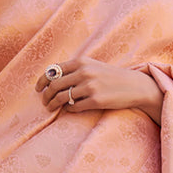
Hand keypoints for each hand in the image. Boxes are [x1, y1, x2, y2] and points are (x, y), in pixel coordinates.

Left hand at [36, 56, 162, 124]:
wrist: (134, 85)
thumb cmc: (110, 77)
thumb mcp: (93, 66)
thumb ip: (75, 70)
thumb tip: (52, 79)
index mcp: (81, 62)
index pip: (54, 70)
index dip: (42, 81)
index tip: (38, 89)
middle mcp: (84, 72)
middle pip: (55, 85)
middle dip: (46, 95)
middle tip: (45, 102)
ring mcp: (90, 87)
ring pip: (62, 97)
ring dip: (54, 104)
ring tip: (51, 108)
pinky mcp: (96, 100)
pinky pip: (74, 107)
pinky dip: (69, 110)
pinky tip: (69, 110)